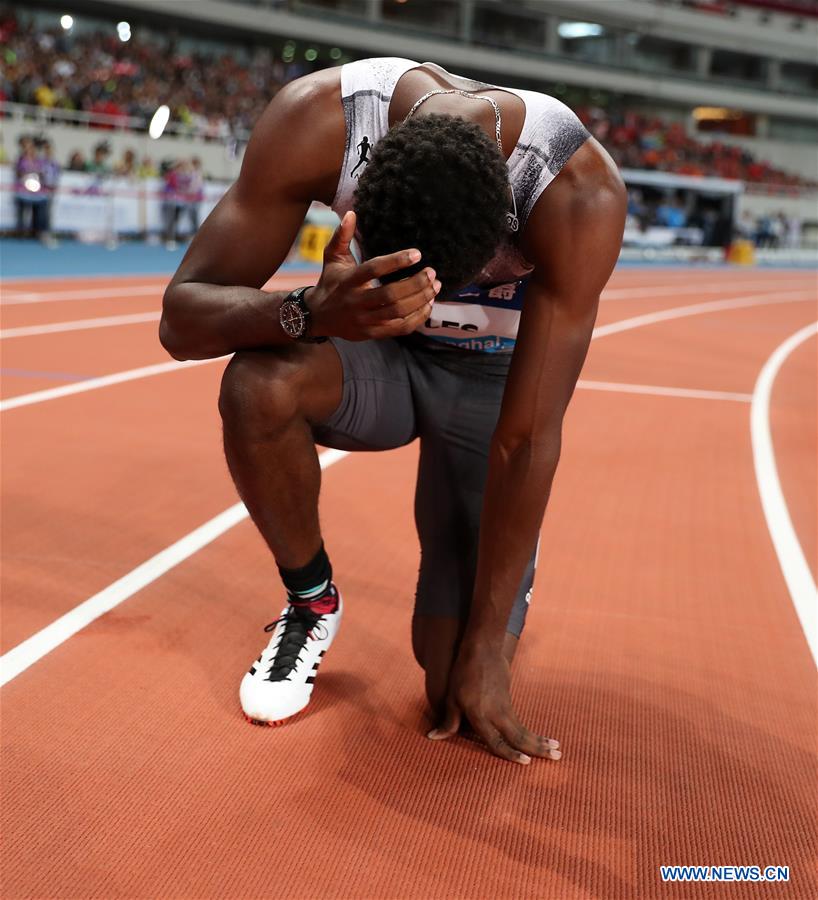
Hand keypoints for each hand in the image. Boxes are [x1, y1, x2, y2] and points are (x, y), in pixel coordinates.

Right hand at [307, 210, 440, 340]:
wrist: (317, 317)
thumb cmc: (330, 282)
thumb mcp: (332, 258)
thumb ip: (342, 236)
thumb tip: (351, 213)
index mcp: (348, 280)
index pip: (374, 269)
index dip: (396, 261)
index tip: (417, 254)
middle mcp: (356, 302)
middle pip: (391, 294)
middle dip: (415, 284)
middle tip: (432, 272)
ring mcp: (364, 320)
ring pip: (398, 312)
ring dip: (420, 299)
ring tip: (435, 286)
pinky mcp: (371, 333)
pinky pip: (399, 328)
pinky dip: (417, 317)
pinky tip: (428, 305)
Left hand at [428, 640, 561, 764]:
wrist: (481, 649)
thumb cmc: (462, 673)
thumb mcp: (452, 697)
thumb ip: (449, 721)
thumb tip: (433, 737)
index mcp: (480, 716)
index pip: (497, 742)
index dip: (510, 755)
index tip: (526, 763)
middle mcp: (496, 714)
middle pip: (519, 737)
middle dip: (538, 749)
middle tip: (556, 757)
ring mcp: (504, 706)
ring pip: (524, 730)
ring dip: (540, 741)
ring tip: (557, 750)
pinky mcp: (508, 699)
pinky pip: (520, 722)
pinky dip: (531, 732)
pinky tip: (539, 739)